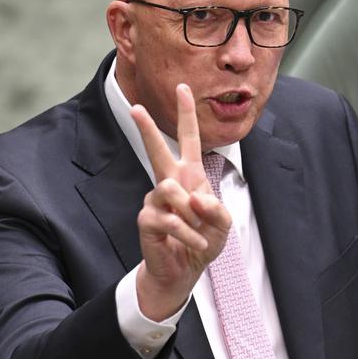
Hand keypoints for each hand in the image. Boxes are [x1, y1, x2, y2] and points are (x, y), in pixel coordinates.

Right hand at [130, 84, 230, 320]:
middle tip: (135, 107)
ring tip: (199, 231)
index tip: (183, 88)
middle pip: (157, 150)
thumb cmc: (203, 241)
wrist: (185, 270)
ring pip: (170, 189)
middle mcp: (170, 183)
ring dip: (192, 213)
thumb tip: (194, 197)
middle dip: (147, 128)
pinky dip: (189, 234)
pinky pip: (170, 219)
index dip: (186, 114)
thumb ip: (216, 207)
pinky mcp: (147, 219)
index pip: (188, 139)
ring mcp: (155, 200)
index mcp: (190, 176)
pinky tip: (196, 244)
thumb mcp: (222, 224)